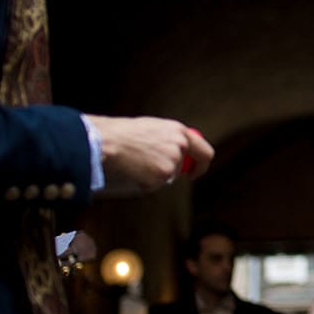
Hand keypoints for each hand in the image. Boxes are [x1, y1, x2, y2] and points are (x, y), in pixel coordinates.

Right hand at [88, 116, 214, 196]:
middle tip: (161, 173)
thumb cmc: (124, 132)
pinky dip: (143, 182)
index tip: (194, 171)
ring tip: (135, 162)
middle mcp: (180, 146)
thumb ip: (169, 139)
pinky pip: (154, 185)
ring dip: (153, 175)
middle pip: (184, 167)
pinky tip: (132, 170)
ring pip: (166, 177)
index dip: (201, 164)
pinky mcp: (161, 176)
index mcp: (179, 131)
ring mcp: (172, 162)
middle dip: (174, 172)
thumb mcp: (154, 128)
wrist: (109, 141)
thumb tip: (174, 151)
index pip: (204, 151)